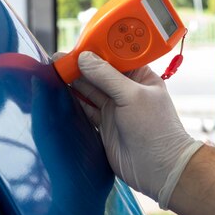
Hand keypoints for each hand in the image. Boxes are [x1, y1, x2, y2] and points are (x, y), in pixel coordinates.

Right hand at [74, 51, 203, 208]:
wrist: (159, 169)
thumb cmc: (156, 130)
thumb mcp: (132, 96)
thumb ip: (106, 77)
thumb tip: (85, 58)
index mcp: (140, 77)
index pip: (115, 57)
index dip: (97, 50)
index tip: (78, 46)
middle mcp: (127, 90)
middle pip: (99, 72)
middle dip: (81, 66)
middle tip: (59, 59)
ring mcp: (115, 108)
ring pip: (90, 90)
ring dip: (74, 82)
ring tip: (55, 72)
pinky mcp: (104, 125)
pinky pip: (85, 109)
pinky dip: (73, 102)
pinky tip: (61, 93)